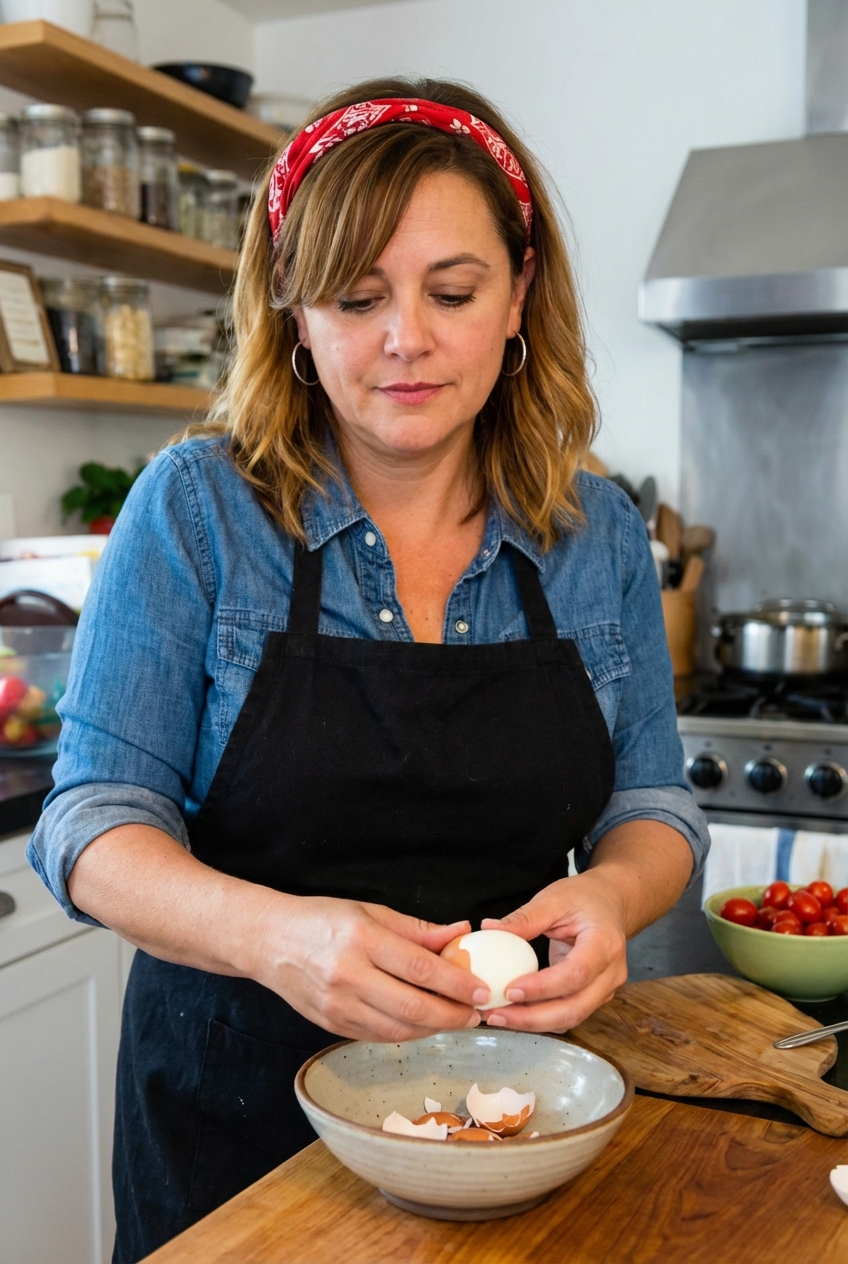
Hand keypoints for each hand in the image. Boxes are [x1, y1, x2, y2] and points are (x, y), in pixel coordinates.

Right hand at [251, 895, 488, 1042]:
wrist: (267, 941)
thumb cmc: (321, 918)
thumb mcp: (369, 910)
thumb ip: (416, 929)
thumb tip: (460, 934)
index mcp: (361, 939)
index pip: (420, 968)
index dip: (456, 983)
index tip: (481, 990)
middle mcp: (348, 975)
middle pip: (412, 1007)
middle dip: (452, 1015)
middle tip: (476, 1014)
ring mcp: (337, 1005)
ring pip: (397, 1030)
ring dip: (433, 1029)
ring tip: (455, 1019)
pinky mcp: (329, 1025)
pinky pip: (377, 1036)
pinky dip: (406, 1034)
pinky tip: (422, 1024)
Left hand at [478, 872, 627, 1031]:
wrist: (610, 903)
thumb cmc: (584, 898)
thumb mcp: (554, 899)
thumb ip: (524, 918)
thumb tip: (489, 928)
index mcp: (604, 943)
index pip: (576, 974)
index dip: (543, 987)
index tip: (509, 990)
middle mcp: (611, 972)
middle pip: (575, 1008)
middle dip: (532, 1018)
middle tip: (495, 1014)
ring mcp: (606, 988)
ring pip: (571, 1017)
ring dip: (533, 1022)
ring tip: (498, 1016)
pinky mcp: (595, 997)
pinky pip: (567, 1014)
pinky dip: (540, 1018)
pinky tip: (514, 1012)